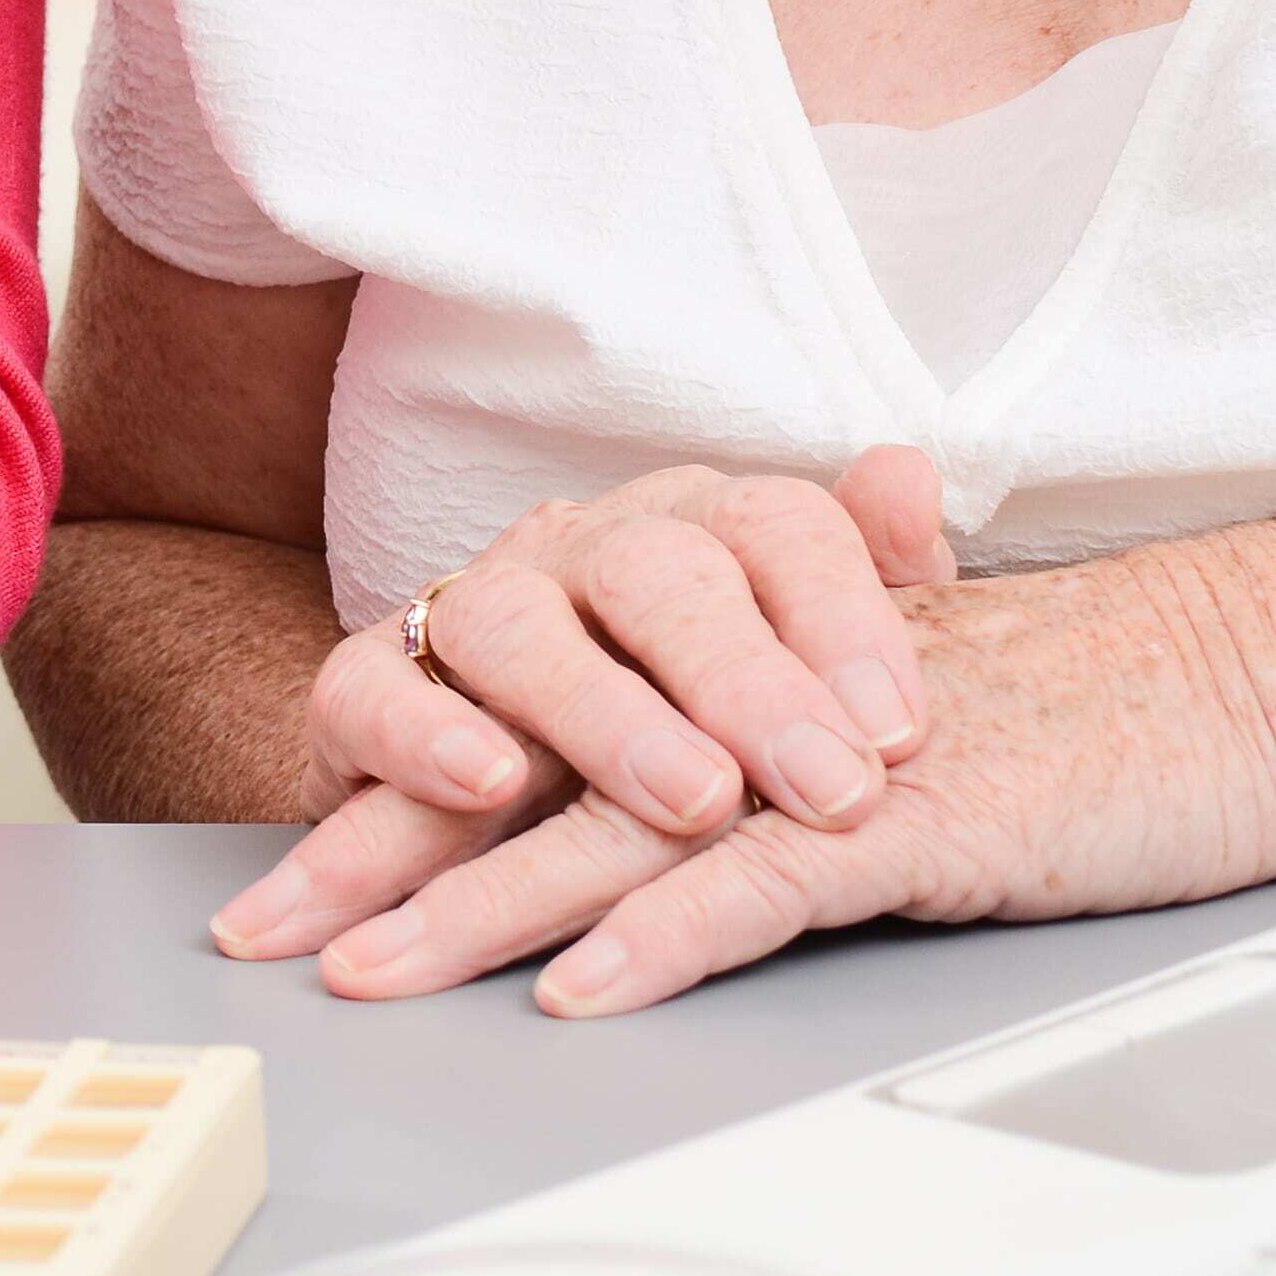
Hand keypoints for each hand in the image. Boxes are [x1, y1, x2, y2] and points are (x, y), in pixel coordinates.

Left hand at [244, 547, 1275, 1014]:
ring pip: (612, 830)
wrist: (1242, 680)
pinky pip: (762, 882)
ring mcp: (816, 758)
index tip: (281, 891)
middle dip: (378, 861)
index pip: (522, 740)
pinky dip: (666, 935)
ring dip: (479, 906)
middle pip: (526, 781)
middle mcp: (743, 704)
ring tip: (370, 972)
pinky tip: (581, 989)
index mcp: (719, 680)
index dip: (392, 806)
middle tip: (259, 936)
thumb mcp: (870, 733)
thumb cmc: (1067, 717)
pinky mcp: (908, 814)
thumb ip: (751, 764)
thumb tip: (636, 855)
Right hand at [259, 450, 955, 908]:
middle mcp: (579, 550)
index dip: (846, 620)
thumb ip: (868, 579)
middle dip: (748, 682)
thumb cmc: (681, 727)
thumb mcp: (801, 667)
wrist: (490, 781)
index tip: (901, 734)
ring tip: (693, 802)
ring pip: (518, 627)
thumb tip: (910, 473)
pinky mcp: (365, 690)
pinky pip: (372, 690)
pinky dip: (423, 735)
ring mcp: (467, 612)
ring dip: (609, 718)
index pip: (778, 526)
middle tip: (827, 786)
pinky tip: (488, 783)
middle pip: (658, 572)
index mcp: (696, 531)